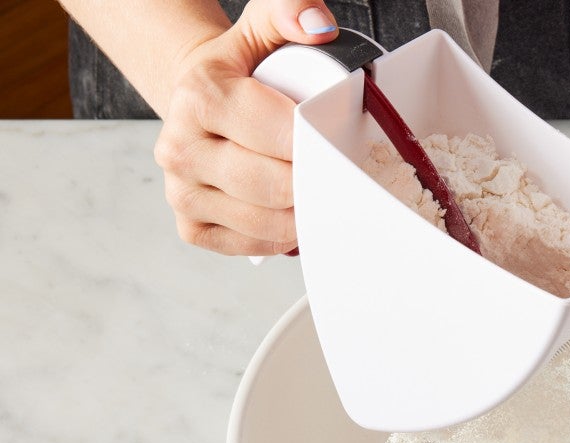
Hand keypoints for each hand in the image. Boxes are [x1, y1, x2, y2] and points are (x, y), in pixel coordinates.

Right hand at [153, 0, 338, 254]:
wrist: (197, 98)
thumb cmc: (242, 69)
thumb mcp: (263, 29)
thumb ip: (291, 12)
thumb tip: (320, 27)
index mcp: (200, 94)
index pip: (281, 134)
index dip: (321, 144)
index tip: (343, 145)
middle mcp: (180, 147)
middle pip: (274, 185)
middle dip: (316, 184)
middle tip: (342, 178)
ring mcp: (180, 192)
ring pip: (264, 223)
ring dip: (304, 217)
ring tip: (322, 198)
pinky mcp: (190, 227)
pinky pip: (247, 246)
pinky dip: (280, 239)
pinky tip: (293, 218)